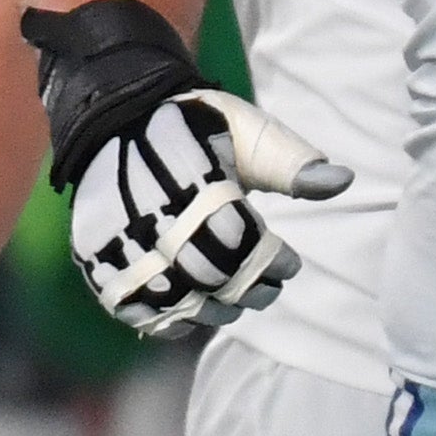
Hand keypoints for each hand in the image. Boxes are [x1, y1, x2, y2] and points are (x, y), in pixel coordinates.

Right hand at [67, 90, 342, 336]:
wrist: (117, 116)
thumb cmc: (196, 125)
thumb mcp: (248, 129)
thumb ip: (292, 161)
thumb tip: (342, 182)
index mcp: (192, 175)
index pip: (237, 237)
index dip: (269, 260)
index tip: (291, 264)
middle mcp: (150, 209)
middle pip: (206, 272)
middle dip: (247, 288)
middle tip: (270, 288)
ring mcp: (116, 235)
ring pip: (169, 295)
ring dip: (210, 310)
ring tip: (235, 303)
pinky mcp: (93, 253)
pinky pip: (125, 303)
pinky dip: (161, 319)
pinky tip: (189, 317)